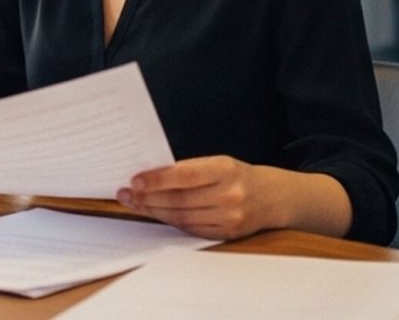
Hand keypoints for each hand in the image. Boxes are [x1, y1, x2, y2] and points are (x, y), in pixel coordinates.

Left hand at [116, 155, 275, 239]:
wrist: (273, 197)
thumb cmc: (238, 176)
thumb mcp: (219, 163)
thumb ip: (190, 170)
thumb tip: (150, 177)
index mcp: (226, 170)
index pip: (185, 175)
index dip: (157, 179)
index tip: (134, 180)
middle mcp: (230, 195)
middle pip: (179, 200)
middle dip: (148, 197)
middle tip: (126, 194)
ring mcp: (230, 218)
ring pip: (182, 217)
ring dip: (154, 211)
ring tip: (135, 204)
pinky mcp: (227, 234)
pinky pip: (191, 229)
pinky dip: (171, 222)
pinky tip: (157, 214)